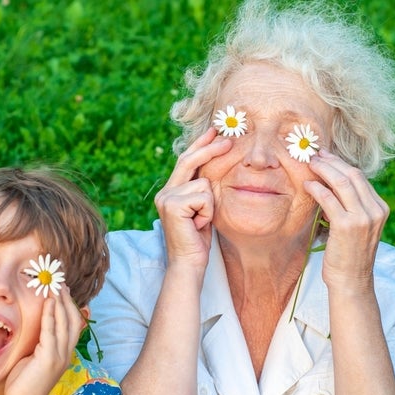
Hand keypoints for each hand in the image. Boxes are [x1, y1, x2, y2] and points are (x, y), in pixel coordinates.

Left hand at [4, 288, 84, 394]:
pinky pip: (51, 332)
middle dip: (67, 300)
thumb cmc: (24, 383)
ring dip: (60, 303)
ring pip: (64, 323)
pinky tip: (49, 302)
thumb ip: (40, 342)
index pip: (74, 325)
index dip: (70, 306)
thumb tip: (38, 326)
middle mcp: (66, 354)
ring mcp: (59, 357)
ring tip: (55, 287)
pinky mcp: (48, 359)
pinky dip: (50, 315)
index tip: (63, 290)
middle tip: (60, 282)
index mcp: (65, 354)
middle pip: (73, 320)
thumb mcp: (34, 358)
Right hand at [154, 127, 231, 267]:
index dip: (200, 145)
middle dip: (210, 149)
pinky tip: (199, 225)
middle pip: (189, 161)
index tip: (214, 131)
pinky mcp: (173, 205)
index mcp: (171, 192)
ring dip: (210, 204)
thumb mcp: (202, 209)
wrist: (188, 263)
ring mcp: (167, 198)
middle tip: (229, 141)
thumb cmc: (198, 240)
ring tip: (201, 221)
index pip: (185, 161)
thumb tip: (213, 168)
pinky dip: (208, 211)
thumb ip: (201, 190)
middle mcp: (165, 192)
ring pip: (203, 184)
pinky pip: (204, 196)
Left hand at [305, 149, 388, 288]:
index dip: (341, 164)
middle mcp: (375, 210)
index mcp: (380, 208)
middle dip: (332, 162)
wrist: (352, 281)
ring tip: (310, 165)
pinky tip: (308, 185)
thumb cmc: (348, 254)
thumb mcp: (357, 226)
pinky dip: (317, 189)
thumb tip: (331, 186)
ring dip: (324, 170)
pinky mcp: (347, 225)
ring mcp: (363, 217)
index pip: (360, 177)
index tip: (326, 156)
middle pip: (353, 175)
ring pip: (342, 183)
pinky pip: (329, 199)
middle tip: (315, 155)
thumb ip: (351, 206)